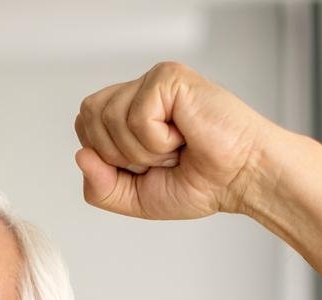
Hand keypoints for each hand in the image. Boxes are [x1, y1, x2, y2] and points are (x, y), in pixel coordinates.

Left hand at [72, 60, 284, 219]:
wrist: (241, 180)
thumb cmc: (199, 183)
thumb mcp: (134, 198)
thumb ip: (99, 187)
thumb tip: (81, 156)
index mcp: (128, 113)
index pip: (84, 127)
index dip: (106, 157)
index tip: (145, 166)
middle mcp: (138, 91)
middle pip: (88, 117)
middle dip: (120, 154)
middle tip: (162, 156)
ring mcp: (153, 82)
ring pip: (110, 117)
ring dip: (144, 149)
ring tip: (176, 146)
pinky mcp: (169, 78)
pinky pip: (137, 116)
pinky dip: (159, 140)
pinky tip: (184, 135)